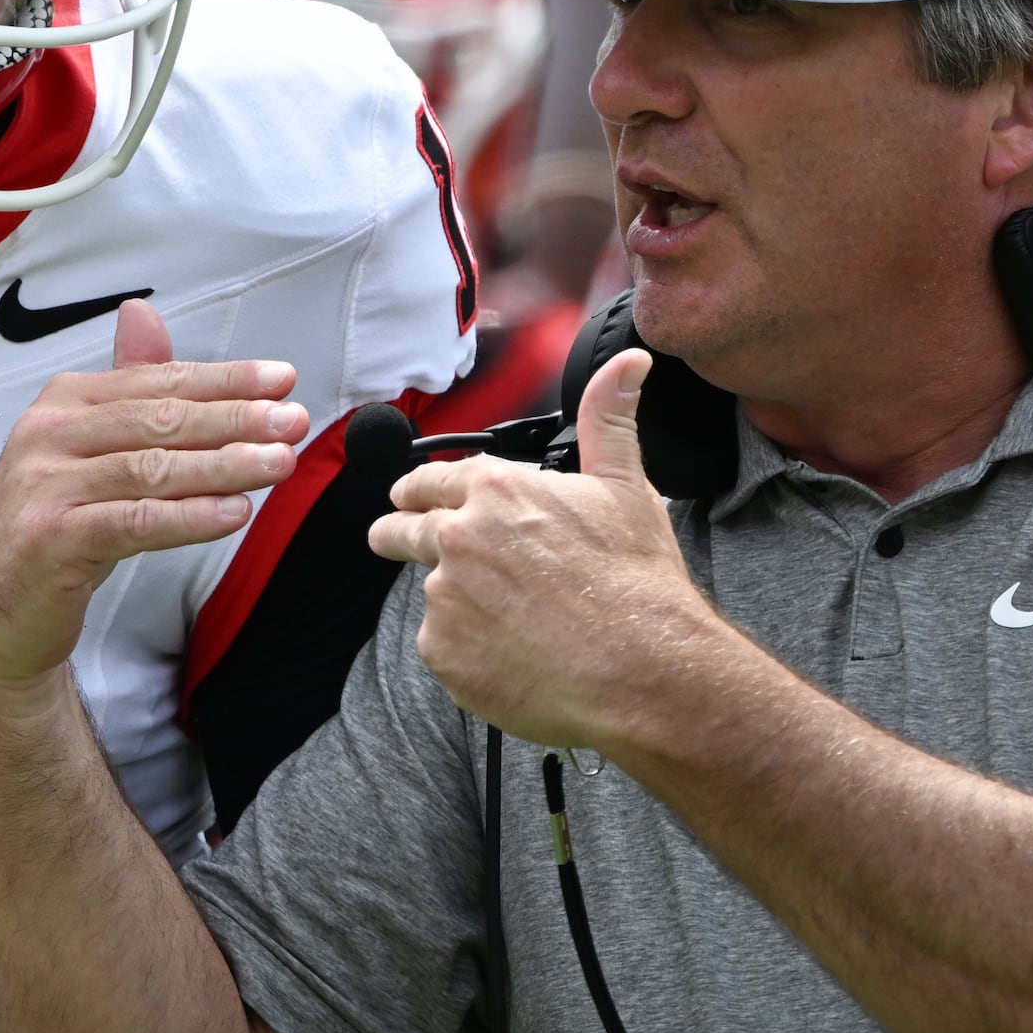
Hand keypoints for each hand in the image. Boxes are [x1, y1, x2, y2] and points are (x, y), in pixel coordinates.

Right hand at [0, 301, 307, 701]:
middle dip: (234, 418)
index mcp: (63, 403)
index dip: (225, 379)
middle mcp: (47, 435)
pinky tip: (233, 513)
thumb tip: (142, 312)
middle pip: (158, 419)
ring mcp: (44, 486)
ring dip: (223, 465)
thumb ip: (125, 388)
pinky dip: (188, 517)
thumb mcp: (88, 450)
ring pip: (150, 468)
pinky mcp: (49, 539)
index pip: (157, 381)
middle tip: (291, 420)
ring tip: (278, 464)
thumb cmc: (52, 527)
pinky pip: (133, 522)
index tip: (282, 380)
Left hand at [370, 349, 719, 752]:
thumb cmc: (637, 583)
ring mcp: (445, 598)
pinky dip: (469, 651)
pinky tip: (514, 654)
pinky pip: (444, 647)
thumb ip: (608, 420)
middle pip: (401, 530)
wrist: (642, 670)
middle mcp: (458, 539)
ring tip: (512, 620)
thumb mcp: (625, 488)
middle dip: (394, 533)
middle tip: (390, 540)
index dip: (416, 489)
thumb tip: (626, 363)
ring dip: (457, 601)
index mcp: (497, 492)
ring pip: (434, 594)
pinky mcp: (443, 652)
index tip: (405, 496)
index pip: (429, 480)